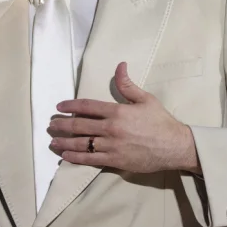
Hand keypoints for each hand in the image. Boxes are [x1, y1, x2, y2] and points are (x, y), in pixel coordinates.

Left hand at [49, 62, 200, 174]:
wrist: (175, 146)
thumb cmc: (161, 122)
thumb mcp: (146, 99)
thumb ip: (128, 85)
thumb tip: (120, 65)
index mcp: (117, 111)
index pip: (87, 106)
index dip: (70, 106)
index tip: (59, 107)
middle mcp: (111, 128)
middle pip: (79, 126)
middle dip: (62, 125)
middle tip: (50, 124)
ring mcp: (111, 146)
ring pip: (81, 144)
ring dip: (64, 143)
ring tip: (53, 141)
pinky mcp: (115, 161)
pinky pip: (90, 160)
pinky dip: (76, 158)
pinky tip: (66, 157)